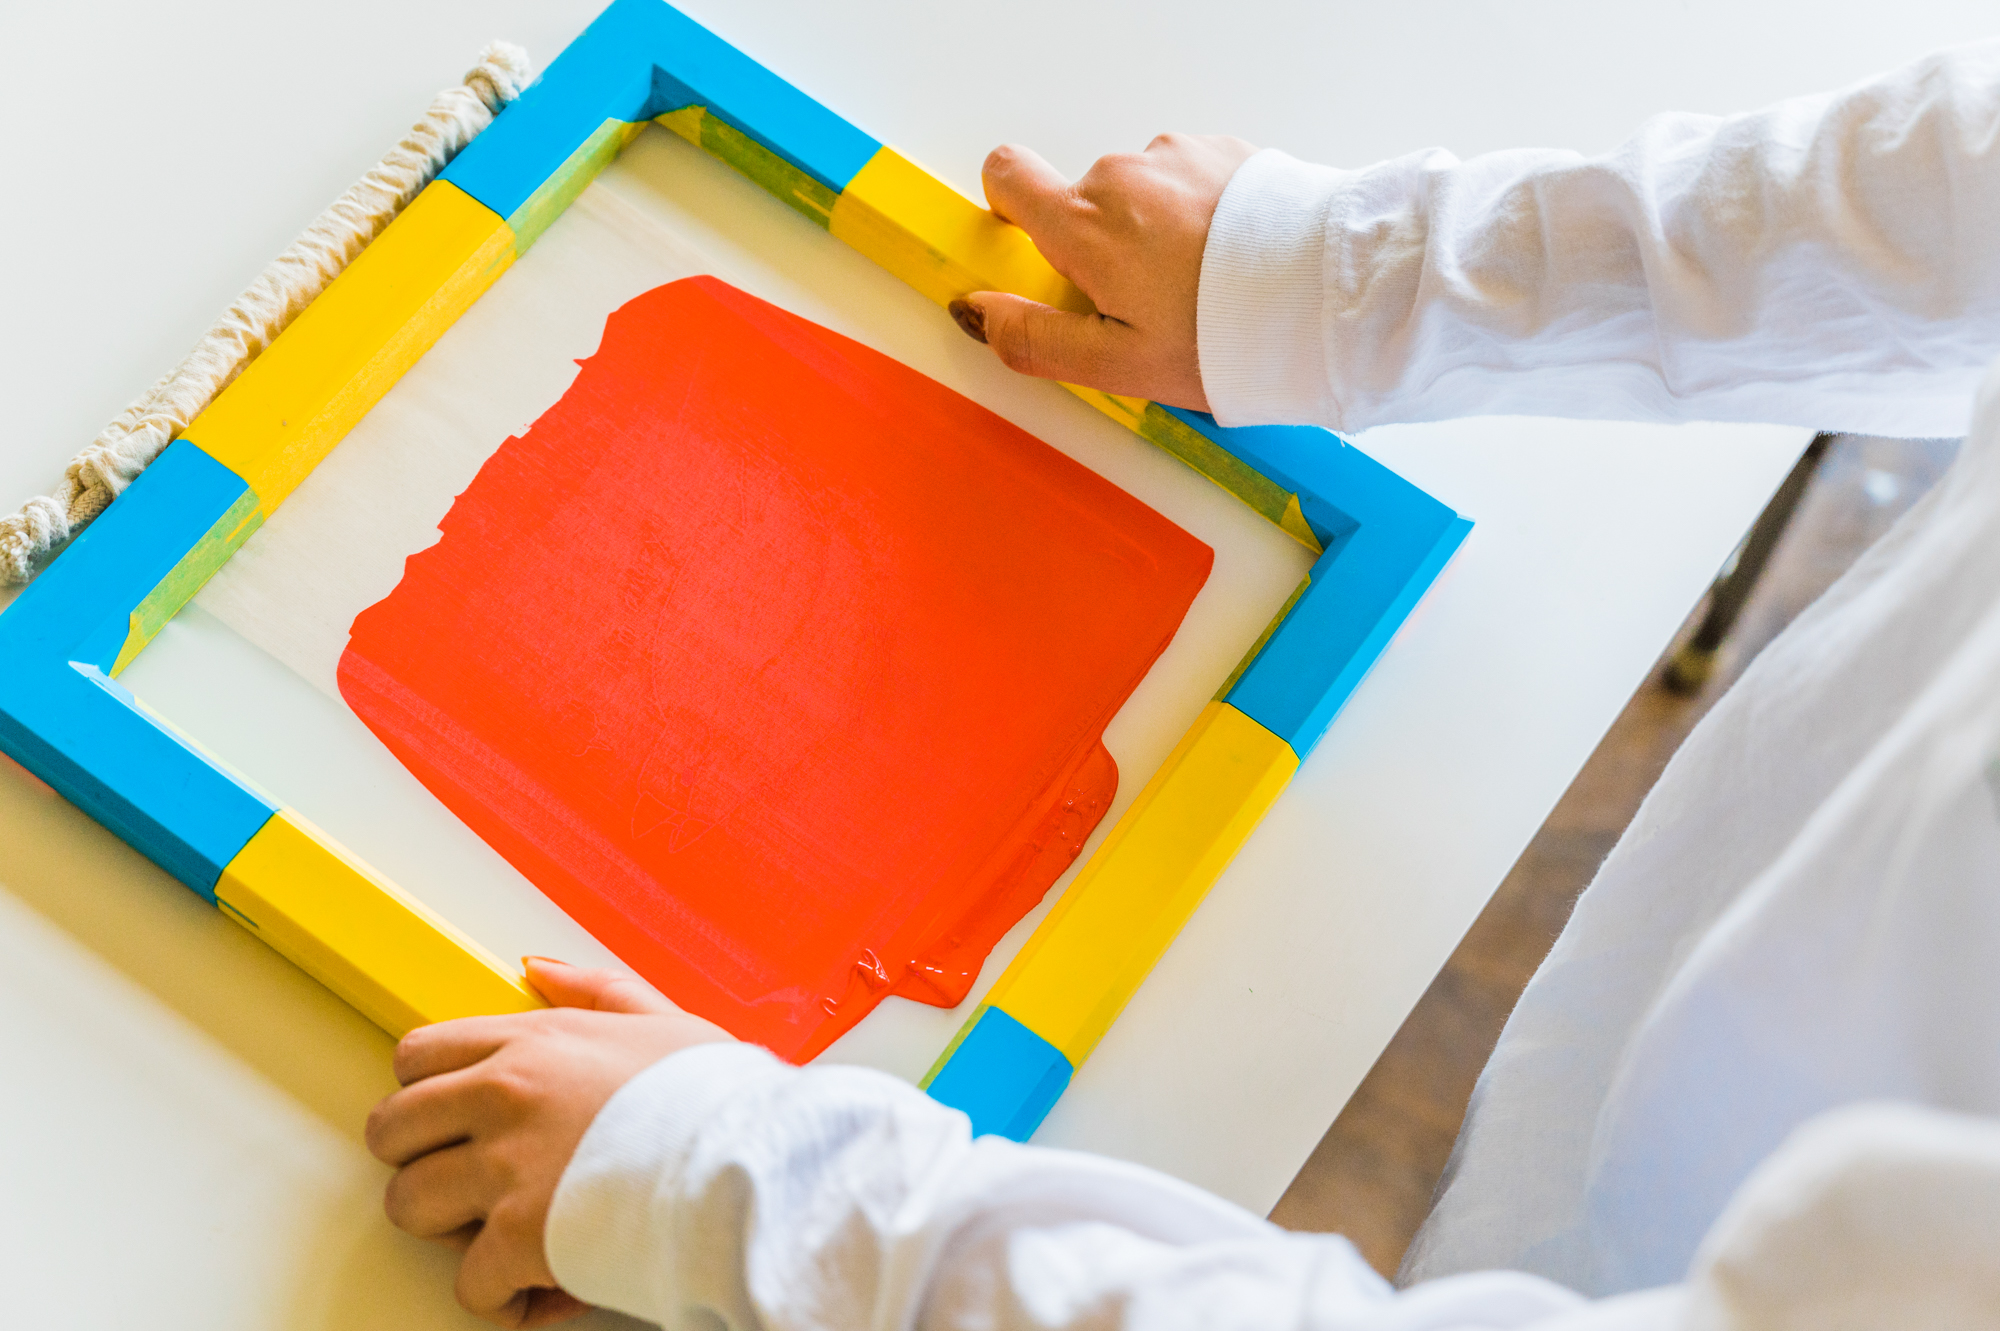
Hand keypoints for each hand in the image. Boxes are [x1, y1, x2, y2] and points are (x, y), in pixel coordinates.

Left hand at [365, 958, 732, 1327]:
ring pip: (409, 1204)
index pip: (418, 1055)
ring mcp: (505, 1168)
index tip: (449, 1118)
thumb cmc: (720, 1099)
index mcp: (534, 1042)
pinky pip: (468, 1283)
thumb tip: (537, 969)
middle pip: (392, 1129)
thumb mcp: (663, 1020)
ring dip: (448, 1228)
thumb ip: (594, 990)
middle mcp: (504, 1097)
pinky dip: (498, 1294)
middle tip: (462, 1179)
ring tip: (496, 1232)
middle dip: (418, 1159)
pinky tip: (534, 1285)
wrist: (751, 1165)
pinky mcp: (518, 1238)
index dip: (423, 1092)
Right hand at [948, 133, 1257, 411]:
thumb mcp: (1118, 366)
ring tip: (1203, 289)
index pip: (1007, 174)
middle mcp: (1124, 175)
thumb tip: (975, 315)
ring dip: (1157, 233)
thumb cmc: (1227, 336)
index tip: (1035, 247)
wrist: (1329, 296)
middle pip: (1084, 201)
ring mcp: (1178, 157)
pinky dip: (1201, 217)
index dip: (1010, 207)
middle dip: (1104, 248)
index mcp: (1085, 225)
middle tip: (1148, 308)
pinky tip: (1232, 261)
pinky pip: (1191, 182)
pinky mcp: (1227, 152)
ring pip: (1141, 194)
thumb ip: (1035, 339)